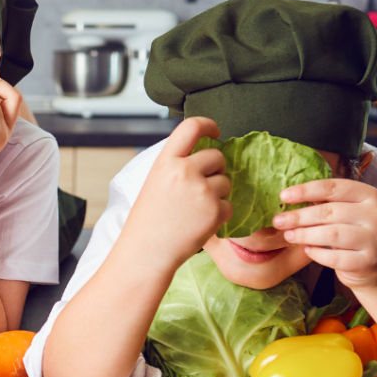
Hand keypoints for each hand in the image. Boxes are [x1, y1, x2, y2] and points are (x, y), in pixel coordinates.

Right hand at [121, 117, 231, 268]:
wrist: (147, 252)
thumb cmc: (147, 220)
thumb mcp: (154, 182)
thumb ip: (176, 165)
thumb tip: (204, 155)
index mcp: (165, 161)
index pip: (191, 126)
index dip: (207, 124)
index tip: (215, 132)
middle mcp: (184, 171)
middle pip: (217, 157)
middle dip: (215, 170)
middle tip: (200, 188)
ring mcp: (202, 191)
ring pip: (226, 182)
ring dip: (217, 194)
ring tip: (195, 210)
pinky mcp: (216, 211)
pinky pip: (229, 205)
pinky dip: (219, 214)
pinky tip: (200, 223)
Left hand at [274, 179, 376, 288]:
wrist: (374, 264)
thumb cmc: (350, 231)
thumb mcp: (343, 211)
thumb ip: (324, 203)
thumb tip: (286, 198)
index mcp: (368, 195)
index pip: (333, 188)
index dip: (306, 191)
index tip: (283, 196)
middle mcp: (376, 214)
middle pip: (330, 212)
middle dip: (299, 217)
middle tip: (278, 221)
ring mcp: (375, 239)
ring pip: (332, 234)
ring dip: (305, 235)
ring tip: (288, 235)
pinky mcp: (368, 261)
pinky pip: (336, 257)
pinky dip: (317, 253)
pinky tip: (307, 250)